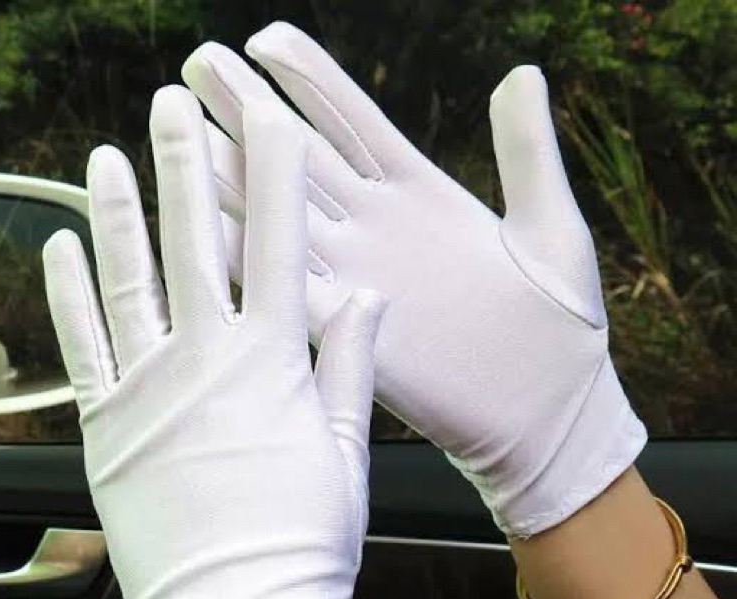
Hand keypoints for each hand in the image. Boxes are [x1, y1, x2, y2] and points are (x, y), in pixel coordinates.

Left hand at [43, 86, 383, 598]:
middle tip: (177, 105)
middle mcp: (206, 365)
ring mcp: (148, 394)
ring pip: (129, 281)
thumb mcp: (346, 454)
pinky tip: (61, 248)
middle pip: (197, 244)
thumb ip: (349, 366)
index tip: (269, 123)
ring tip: (109, 157)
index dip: (275, 178)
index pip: (281, 247)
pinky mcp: (105, 430)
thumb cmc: (305, 547)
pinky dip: (69, 293)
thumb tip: (363, 296)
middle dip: (189, 166)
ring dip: (119, 213)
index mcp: (274, 368)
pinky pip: (82, 347)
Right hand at [181, 22, 645, 536]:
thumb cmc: (562, 327)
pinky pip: (288, 284)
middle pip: (300, 159)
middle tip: (197, 64)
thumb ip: (526, 152)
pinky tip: (202, 220)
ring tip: (182, 126)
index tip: (263, 35)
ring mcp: (358, 279)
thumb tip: (521, 73)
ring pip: (281, 214)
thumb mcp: (552, 227)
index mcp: (421, 197)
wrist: (548, 414)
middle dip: (247, 111)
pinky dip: (244, 255)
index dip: (309, 78)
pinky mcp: (351, 332)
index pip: (353, 122)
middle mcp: (376, 232)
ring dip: (231, 173)